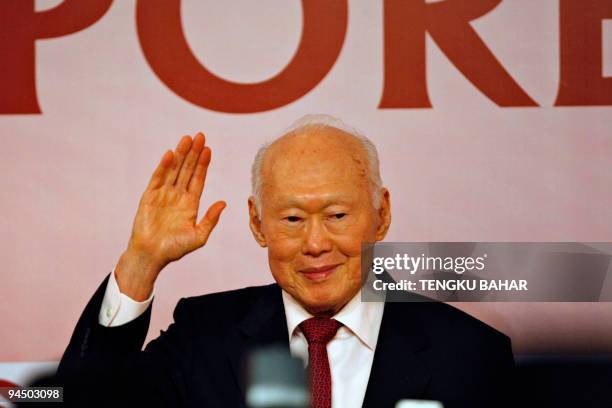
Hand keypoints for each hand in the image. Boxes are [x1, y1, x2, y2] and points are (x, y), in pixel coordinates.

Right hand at [115, 133, 225, 299]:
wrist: (151, 256)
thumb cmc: (174, 249)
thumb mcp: (199, 236)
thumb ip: (210, 219)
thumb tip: (223, 203)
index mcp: (190, 204)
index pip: (198, 179)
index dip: (203, 164)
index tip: (209, 149)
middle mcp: (177, 196)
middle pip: (187, 169)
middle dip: (194, 153)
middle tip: (200, 136)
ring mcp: (163, 195)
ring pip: (174, 170)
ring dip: (181, 154)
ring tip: (187, 139)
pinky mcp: (149, 197)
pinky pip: (158, 178)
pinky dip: (164, 166)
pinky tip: (171, 154)